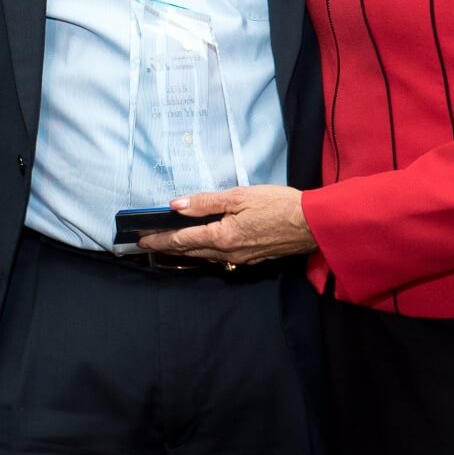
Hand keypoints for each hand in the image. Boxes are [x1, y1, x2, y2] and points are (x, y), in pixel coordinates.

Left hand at [140, 185, 316, 265]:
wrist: (312, 225)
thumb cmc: (278, 204)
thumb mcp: (239, 196)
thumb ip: (206, 202)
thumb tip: (175, 205)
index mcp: (222, 236)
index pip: (182, 239)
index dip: (159, 239)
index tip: (141, 240)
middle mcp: (227, 253)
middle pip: (189, 251)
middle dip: (166, 247)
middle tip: (146, 245)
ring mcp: (240, 258)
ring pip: (204, 256)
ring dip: (183, 251)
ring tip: (167, 246)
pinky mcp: (251, 258)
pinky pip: (219, 258)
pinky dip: (203, 252)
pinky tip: (200, 247)